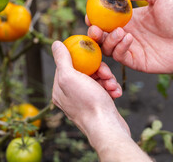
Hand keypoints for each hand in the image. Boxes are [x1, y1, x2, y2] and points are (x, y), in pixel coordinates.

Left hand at [52, 41, 151, 160]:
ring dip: (108, 79)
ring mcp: (84, 101)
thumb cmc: (88, 103)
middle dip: (99, 70)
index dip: (80, 58)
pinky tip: (116, 92)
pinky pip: (104, 90)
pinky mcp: (97, 106)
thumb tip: (56, 44)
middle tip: (106, 73)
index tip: (92, 55)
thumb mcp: (71, 76)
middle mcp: (69, 96)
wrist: (107, 128)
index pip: (67, 65)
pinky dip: (111, 89)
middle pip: (84, 72)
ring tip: (113, 85)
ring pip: (97, 80)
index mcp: (59, 89)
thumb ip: (62, 59)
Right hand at [87, 0, 172, 73]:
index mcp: (129, 18)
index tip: (90, 14)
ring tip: (121, 31)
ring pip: (107, 47)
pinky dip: (119, 48)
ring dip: (108, 40)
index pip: (105, 19)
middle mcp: (127, 33)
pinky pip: (119, 56)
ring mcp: (131, 48)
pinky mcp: (136, 61)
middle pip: (101, 35)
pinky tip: (129, 38)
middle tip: (95, 28)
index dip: (95, 17)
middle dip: (94, 32)